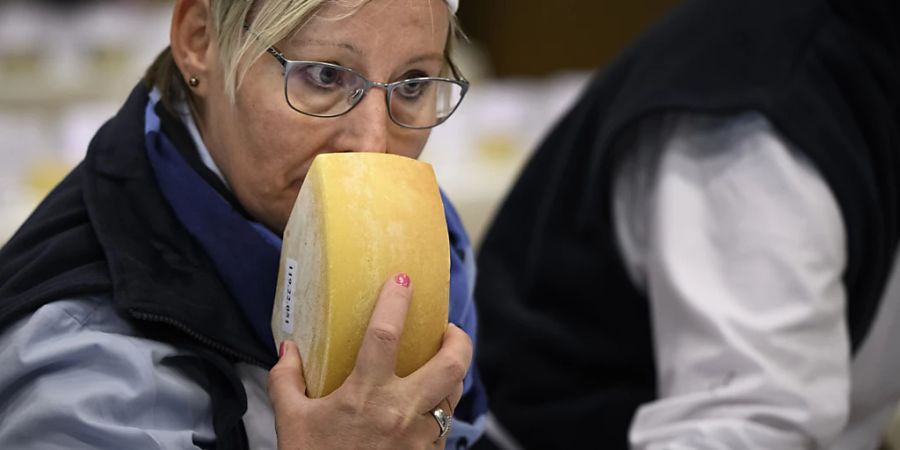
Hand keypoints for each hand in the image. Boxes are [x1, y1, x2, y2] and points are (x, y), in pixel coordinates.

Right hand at [268, 273, 470, 449]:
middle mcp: (402, 412)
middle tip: (449, 329)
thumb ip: (286, 381)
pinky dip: (441, 410)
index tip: (404, 280)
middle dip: (458, 338)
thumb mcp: (291, 423)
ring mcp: (423, 438)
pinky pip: (446, 426)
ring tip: (439, 364)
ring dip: (451, 374)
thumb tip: (288, 349)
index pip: (386, 336)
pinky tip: (426, 407)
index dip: (396, 302)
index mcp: (367, 396)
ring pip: (454, 394)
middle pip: (451, 363)